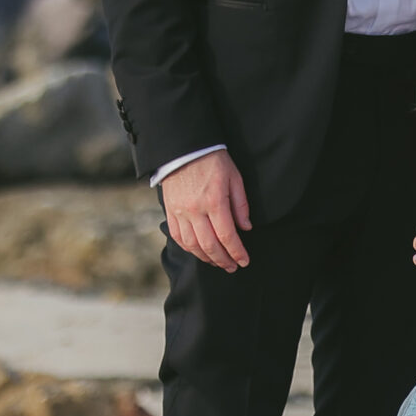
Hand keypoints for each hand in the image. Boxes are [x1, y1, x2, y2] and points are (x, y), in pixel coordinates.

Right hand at [161, 150, 250, 271]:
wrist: (183, 148)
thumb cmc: (213, 160)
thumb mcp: (234, 177)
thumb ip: (240, 204)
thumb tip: (246, 228)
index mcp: (214, 201)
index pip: (227, 236)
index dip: (237, 252)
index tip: (244, 261)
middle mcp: (195, 210)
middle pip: (209, 245)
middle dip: (223, 260)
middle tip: (233, 267)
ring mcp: (180, 212)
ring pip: (192, 245)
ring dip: (206, 258)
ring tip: (218, 262)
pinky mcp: (170, 211)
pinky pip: (177, 236)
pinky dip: (188, 248)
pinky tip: (198, 252)